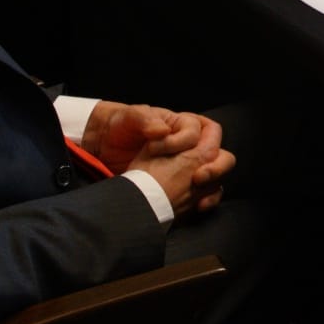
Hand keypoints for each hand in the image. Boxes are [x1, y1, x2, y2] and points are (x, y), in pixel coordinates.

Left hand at [85, 102, 233, 212]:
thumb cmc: (121, 126)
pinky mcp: (181, 186)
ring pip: (216, 172)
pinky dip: (207, 199)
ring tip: (197, 188)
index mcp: (181, 125)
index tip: (154, 149)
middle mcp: (190, 145)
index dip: (181, 141)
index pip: (198, 131)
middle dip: (214, 165)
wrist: (105, 146)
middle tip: (197, 177)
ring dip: (213, 181)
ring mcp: (187, 167)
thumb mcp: (130, 117)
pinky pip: (205, 192)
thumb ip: (145, 119)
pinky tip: (198, 206)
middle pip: (219, 152)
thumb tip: (163, 130)